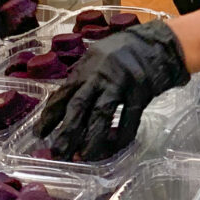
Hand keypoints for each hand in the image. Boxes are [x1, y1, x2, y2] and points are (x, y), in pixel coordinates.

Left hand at [35, 20, 190, 160]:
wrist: (159, 43)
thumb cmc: (126, 49)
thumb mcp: (99, 55)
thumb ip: (84, 75)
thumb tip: (67, 99)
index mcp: (88, 68)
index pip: (64, 94)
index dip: (50, 115)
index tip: (40, 133)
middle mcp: (101, 76)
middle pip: (79, 107)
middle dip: (67, 132)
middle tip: (57, 153)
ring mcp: (122, 85)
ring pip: (102, 116)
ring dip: (91, 140)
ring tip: (83, 157)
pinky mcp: (141, 93)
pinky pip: (129, 119)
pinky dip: (121, 136)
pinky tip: (114, 147)